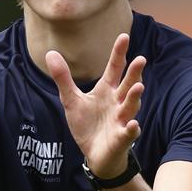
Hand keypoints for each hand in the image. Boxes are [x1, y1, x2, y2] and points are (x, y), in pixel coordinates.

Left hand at [46, 34, 145, 178]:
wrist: (94, 154)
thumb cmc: (87, 125)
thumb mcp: (71, 100)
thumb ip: (63, 78)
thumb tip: (50, 53)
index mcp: (106, 90)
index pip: (115, 68)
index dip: (119, 53)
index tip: (124, 36)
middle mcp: (117, 102)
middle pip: (127, 85)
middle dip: (134, 73)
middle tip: (141, 59)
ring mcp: (121, 120)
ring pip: (130, 107)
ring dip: (135, 98)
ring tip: (138, 87)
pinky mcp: (121, 138)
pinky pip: (128, 133)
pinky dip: (131, 129)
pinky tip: (132, 125)